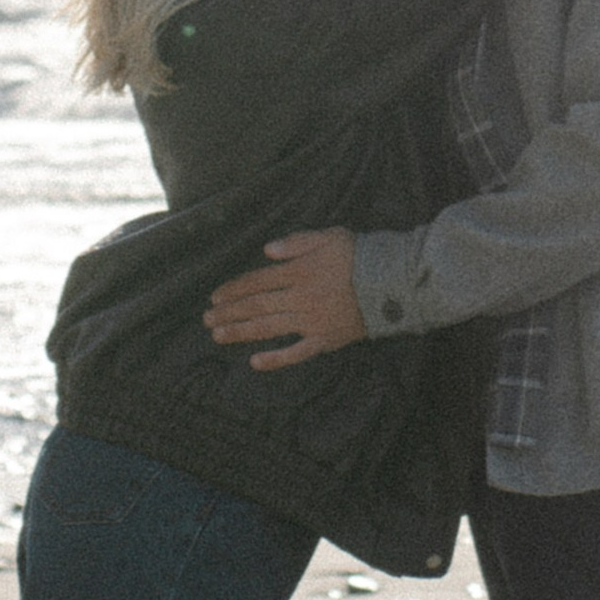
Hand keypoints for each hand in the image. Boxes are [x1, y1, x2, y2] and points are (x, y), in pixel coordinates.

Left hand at [203, 228, 367, 369]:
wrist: (392, 283)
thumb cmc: (360, 255)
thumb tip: (266, 251)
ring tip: (217, 336)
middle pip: (256, 305)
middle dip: (228, 312)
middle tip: (206, 319)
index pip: (256, 281)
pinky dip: (275, 359)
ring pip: (268, 328)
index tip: (215, 296)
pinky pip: (296, 353)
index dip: (233, 289)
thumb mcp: (328, 236)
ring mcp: (310, 321)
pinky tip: (255, 363)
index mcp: (298, 271)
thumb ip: (296, 242)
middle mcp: (299, 297)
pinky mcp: (324, 340)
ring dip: (240, 332)